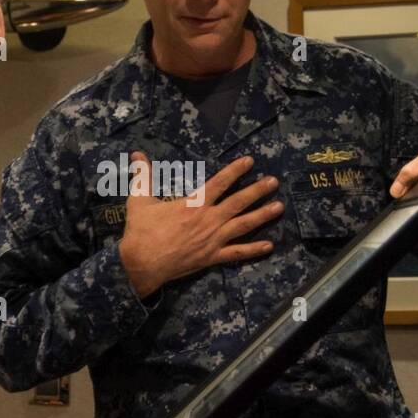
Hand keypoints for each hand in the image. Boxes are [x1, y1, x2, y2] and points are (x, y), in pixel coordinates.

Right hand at [118, 151, 282, 298]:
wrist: (141, 264)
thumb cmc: (141, 231)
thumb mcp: (139, 199)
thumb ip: (143, 175)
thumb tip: (137, 154)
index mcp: (193, 204)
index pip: (219, 183)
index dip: (235, 171)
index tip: (250, 161)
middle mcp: (208, 220)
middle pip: (238, 202)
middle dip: (257, 191)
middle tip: (274, 182)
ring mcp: (213, 240)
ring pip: (243, 225)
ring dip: (262, 216)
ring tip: (279, 207)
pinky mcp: (212, 257)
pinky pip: (236, 253)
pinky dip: (253, 249)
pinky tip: (269, 245)